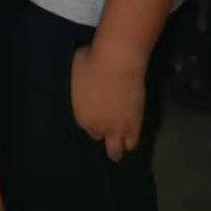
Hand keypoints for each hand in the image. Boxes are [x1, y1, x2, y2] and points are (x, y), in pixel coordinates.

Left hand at [71, 44, 145, 161]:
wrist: (117, 63)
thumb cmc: (93, 60)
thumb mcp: (78, 69)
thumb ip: (81, 82)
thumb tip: (87, 78)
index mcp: (80, 114)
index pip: (85, 124)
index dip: (92, 118)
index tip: (97, 113)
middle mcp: (95, 126)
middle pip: (97, 136)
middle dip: (102, 131)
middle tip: (107, 125)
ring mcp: (115, 129)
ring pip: (115, 150)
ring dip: (117, 146)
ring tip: (120, 144)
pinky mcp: (132, 128)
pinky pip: (131, 143)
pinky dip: (130, 141)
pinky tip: (131, 137)